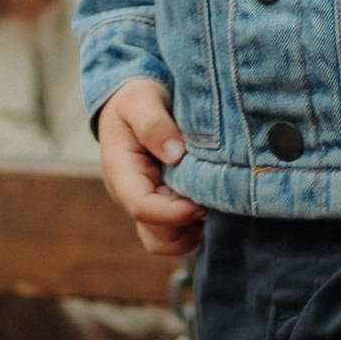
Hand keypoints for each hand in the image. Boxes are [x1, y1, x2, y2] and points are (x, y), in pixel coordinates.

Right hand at [96, 74, 206, 256]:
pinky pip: (182, 232)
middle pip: (157, 234)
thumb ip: (153, 123)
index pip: (141, 207)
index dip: (171, 213)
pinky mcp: (168, 204)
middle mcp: (134, 196)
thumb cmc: (135, 98)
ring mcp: (151, 204)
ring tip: (219, 205)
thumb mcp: (139, 100)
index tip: (200, 205)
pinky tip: (218, 202)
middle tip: (217, 202)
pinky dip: (199, 227)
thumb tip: (174, 153)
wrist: (136, 102)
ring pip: (170, 241)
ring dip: (194, 232)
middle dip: (187, 226)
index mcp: (122, 174)